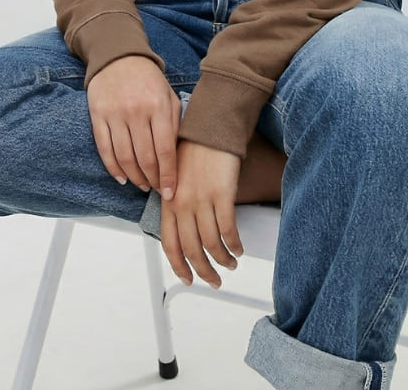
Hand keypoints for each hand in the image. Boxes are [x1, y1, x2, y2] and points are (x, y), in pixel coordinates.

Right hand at [86, 56, 180, 196]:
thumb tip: (176, 157)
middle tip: (157, 190)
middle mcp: (136, 111)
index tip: (170, 192)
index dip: (169, 176)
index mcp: (158, 106)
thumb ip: (174, 124)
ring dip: (134, 177)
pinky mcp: (98, 115)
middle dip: (153, 180)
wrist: (119, 57)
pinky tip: (121, 177)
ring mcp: (115, 114)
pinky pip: (105, 148)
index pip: (165, 150)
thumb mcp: (169, 96)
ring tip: (142, 185)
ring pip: (124, 157)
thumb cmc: (148, 79)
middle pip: (145, 158)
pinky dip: (112, 167)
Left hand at [161, 140, 243, 288]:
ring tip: (230, 264)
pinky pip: (228, 230)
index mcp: (169, 201)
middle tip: (214, 280)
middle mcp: (182, 203)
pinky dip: (234, 244)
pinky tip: (238, 248)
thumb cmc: (194, 150)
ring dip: (222, 260)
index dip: (179, 265)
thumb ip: (177, 203)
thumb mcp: (176, 178)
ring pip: (211, 244)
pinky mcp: (222, 195)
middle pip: (192, 250)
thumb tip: (184, 229)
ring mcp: (202, 200)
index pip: (170, 243)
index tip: (188, 278)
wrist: (209, 128)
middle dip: (204, 271)